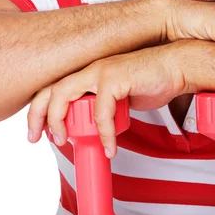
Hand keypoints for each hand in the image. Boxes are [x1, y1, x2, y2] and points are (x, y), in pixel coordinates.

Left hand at [26, 44, 183, 157]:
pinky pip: (100, 113)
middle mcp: (89, 68)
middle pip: (49, 89)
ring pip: (64, 95)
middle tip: (37, 139)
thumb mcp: (119, 96)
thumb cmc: (153, 80)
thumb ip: (102, 106)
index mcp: (88, 71)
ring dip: (61, 123)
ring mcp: (100, 70)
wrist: (177, 68)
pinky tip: (110, 147)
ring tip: (66, 142)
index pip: (53, 88)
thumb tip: (92, 126)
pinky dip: (103, 134)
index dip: (39, 109)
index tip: (38, 131)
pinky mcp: (114, 77)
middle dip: (38, 116)